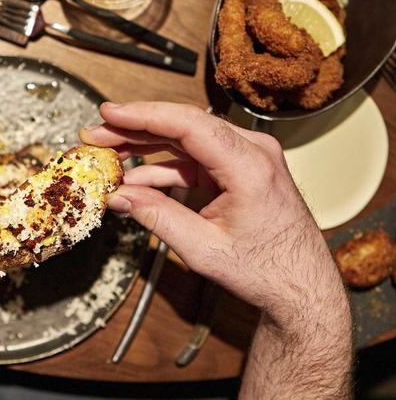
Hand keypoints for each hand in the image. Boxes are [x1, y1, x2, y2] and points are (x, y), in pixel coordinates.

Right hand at [82, 101, 346, 335]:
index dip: (145, 115)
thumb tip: (118, 197)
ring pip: (186, 137)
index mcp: (250, 166)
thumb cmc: (267, 270)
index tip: (111, 113)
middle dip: (136, 128)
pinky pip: (195, 156)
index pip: (189, 124)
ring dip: (146, 144)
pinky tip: (135, 177)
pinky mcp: (239, 167)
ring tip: (107, 152)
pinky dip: (165, 165)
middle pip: (184, 124)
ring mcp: (247, 156)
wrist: (302, 286)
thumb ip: (158, 218)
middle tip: (96, 133)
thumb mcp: (204, 249)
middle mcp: (253, 151)